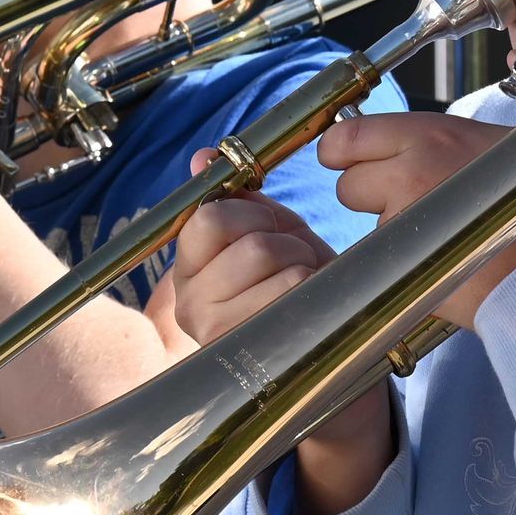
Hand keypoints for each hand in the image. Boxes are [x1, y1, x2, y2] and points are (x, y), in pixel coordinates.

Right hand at [168, 150, 386, 455]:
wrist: (328, 357)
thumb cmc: (295, 292)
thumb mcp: (264, 238)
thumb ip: (236, 201)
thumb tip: (203, 157)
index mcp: (187, 273)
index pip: (208, 218)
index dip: (252, 212)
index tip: (270, 229)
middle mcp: (190, 306)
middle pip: (245, 237)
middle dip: (284, 238)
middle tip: (294, 262)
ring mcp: (218, 332)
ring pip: (268, 255)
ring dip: (302, 262)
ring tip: (305, 285)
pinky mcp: (252, 350)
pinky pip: (291, 285)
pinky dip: (313, 283)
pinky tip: (313, 306)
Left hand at [318, 44, 515, 327]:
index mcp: (431, 137)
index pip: (347, 136)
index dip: (348, 150)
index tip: (363, 159)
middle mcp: (406, 174)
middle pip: (347, 183)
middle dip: (370, 190)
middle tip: (409, 197)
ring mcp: (400, 224)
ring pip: (367, 224)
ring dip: (391, 227)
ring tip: (439, 229)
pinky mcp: (403, 268)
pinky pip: (381, 262)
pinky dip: (402, 262)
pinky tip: (440, 259)